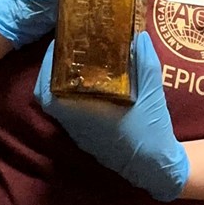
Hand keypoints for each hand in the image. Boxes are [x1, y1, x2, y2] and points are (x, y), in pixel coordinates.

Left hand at [34, 31, 188, 200]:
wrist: (157, 168)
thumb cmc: (152, 131)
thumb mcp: (153, 93)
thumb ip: (144, 63)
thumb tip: (138, 36)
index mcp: (85, 114)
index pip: (48, 94)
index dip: (46, 69)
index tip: (56, 47)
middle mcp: (77, 125)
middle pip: (51, 96)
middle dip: (54, 71)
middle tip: (68, 50)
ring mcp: (82, 134)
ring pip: (61, 105)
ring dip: (64, 83)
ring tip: (79, 60)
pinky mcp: (89, 139)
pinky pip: (72, 113)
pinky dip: (74, 96)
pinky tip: (93, 82)